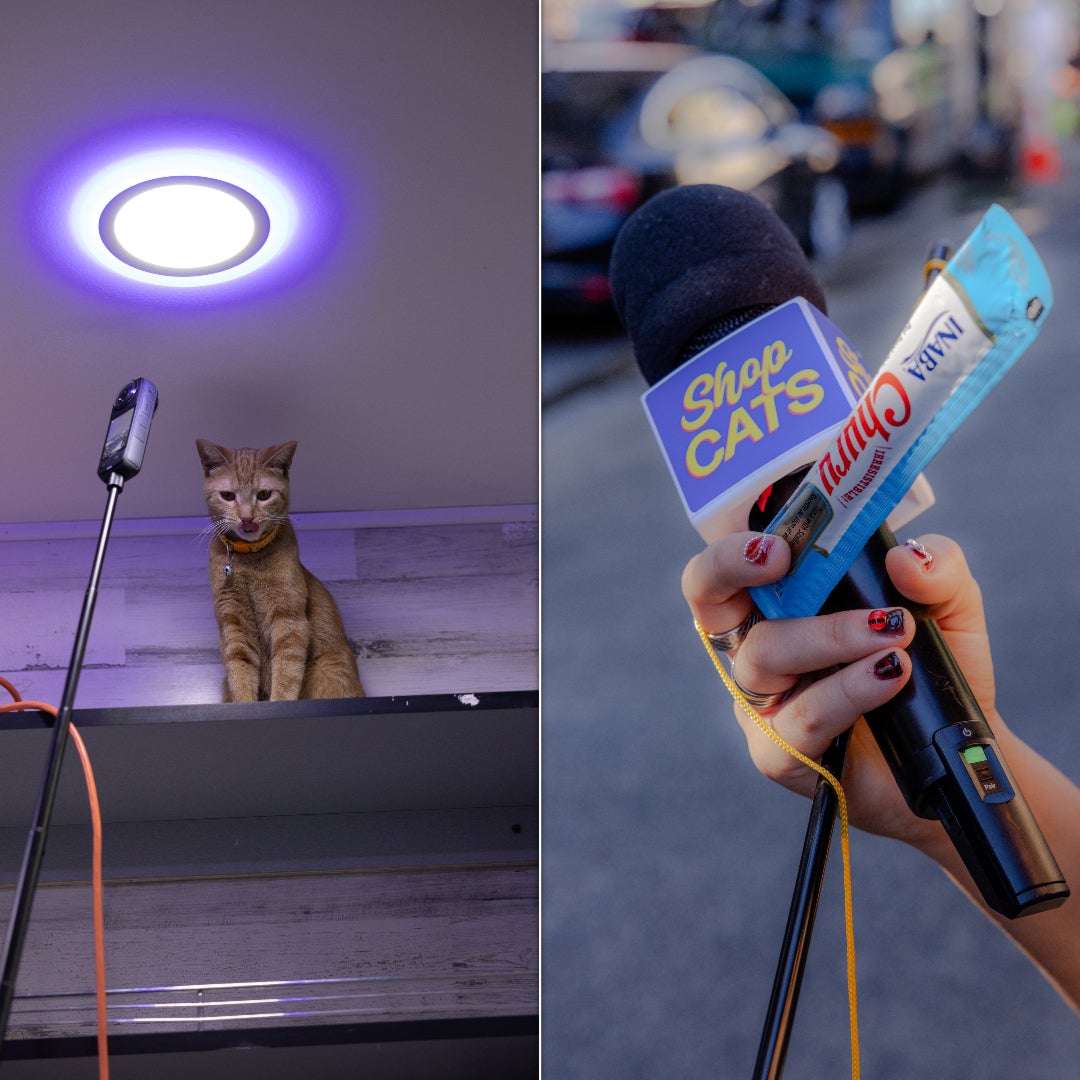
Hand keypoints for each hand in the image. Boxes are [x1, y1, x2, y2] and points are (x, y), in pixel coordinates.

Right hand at [681, 532, 999, 851]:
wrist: (957, 754)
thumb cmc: (932, 672)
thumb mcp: (949, 605)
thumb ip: (936, 569)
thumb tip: (904, 558)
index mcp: (783, 603)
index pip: (731, 561)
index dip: (733, 543)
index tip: (777, 537)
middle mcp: (760, 645)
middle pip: (707, 598)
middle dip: (728, 565)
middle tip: (779, 556)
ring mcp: (763, 701)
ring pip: (762, 655)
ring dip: (828, 635)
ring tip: (894, 635)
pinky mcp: (779, 754)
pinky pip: (801, 716)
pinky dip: (849, 690)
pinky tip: (890, 675)